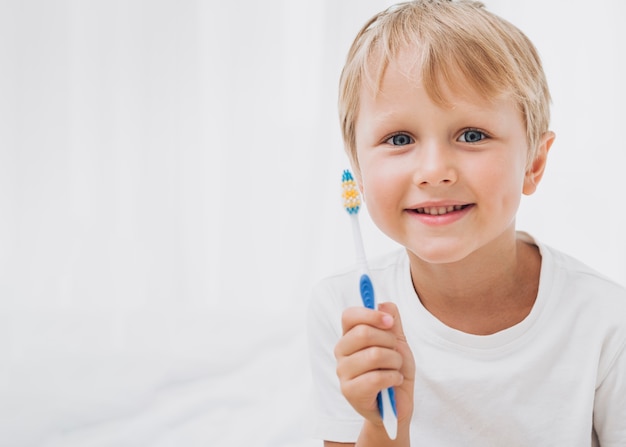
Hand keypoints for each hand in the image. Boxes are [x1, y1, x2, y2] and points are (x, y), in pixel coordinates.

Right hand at [334, 302, 414, 426]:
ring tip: (396, 369)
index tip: (390, 322)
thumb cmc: (394, 371)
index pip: (349, 315)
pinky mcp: (350, 392)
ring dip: (395, 362)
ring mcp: (343, 372)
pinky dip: (394, 378)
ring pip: (374, 355)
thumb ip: (392, 323)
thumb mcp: (398, 343)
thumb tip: (384, 304)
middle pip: (363, 333)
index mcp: (349, 336)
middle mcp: (341, 351)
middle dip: (389, 341)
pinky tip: (394, 382)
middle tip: (395, 352)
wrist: (397, 405)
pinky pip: (377, 377)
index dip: (371, 314)